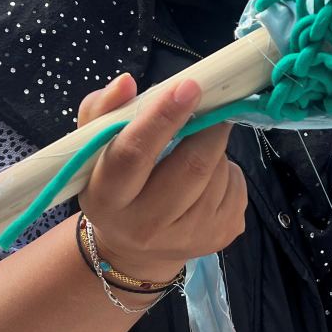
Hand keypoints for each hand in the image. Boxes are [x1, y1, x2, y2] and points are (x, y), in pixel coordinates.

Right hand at [76, 74, 247, 280]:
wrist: (134, 249)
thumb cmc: (113, 185)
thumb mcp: (93, 150)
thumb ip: (103, 110)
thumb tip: (127, 82)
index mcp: (107, 197)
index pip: (134, 154)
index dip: (162, 118)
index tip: (189, 87)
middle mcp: (146, 225)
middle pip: (193, 166)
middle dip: (208, 128)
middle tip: (210, 109)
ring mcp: (188, 237)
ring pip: (219, 173)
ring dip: (215, 149)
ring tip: (197, 149)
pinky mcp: (220, 238)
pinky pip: (237, 186)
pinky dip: (228, 170)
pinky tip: (209, 177)